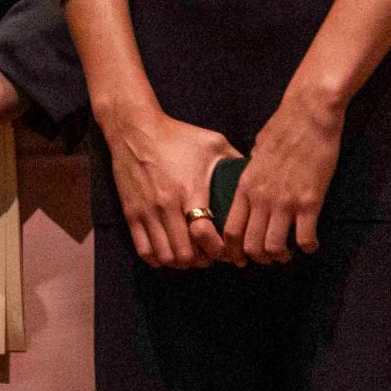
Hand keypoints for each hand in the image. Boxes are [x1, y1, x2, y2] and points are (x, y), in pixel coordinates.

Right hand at [102, 101, 242, 269]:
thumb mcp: (213, 143)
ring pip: (164, 254)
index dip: (218, 249)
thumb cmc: (177, 135)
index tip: (227, 251)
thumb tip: (259, 176)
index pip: (204, 234)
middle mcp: (168, 205)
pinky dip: (157, 259)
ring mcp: (147, 210)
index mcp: (190, 189)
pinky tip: (167, 255)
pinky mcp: (131, 212)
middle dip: (202, 260)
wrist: (134, 129)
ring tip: (191, 256)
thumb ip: (236, 162)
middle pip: (185, 251)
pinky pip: (143, 248)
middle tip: (211, 256)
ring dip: (180, 262)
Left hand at [223, 88, 339, 264]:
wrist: (307, 116)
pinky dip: (308, 246)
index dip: (232, 250)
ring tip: (289, 253)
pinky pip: (305, 237)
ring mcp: (284, 201)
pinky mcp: (310, 201)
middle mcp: (261, 198)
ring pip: (274, 246)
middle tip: (268, 259)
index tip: (239, 259)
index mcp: (244, 187)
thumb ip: (251, 174)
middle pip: (251, 244)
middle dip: (258, 258)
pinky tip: (311, 244)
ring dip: (281, 256)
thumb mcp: (256, 154)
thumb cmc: (281, 130)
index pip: (230, 229)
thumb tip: (251, 185)